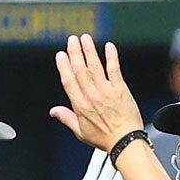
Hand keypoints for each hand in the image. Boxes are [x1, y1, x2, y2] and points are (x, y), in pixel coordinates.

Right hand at [50, 34, 142, 151]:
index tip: (61, 55)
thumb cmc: (105, 138)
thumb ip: (66, 118)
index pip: (69, 81)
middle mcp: (92, 96)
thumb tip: (54, 111)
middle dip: (75, 53)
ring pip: (95, 66)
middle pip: (80, 70)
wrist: (125, 141)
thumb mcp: (81, 132)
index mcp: (80, 106)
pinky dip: (111, 57)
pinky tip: (109, 47)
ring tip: (85, 38)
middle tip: (72, 40)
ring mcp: (106, 91)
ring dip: (89, 50)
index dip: (64, 66)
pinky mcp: (120, 89)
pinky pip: (114, 69)